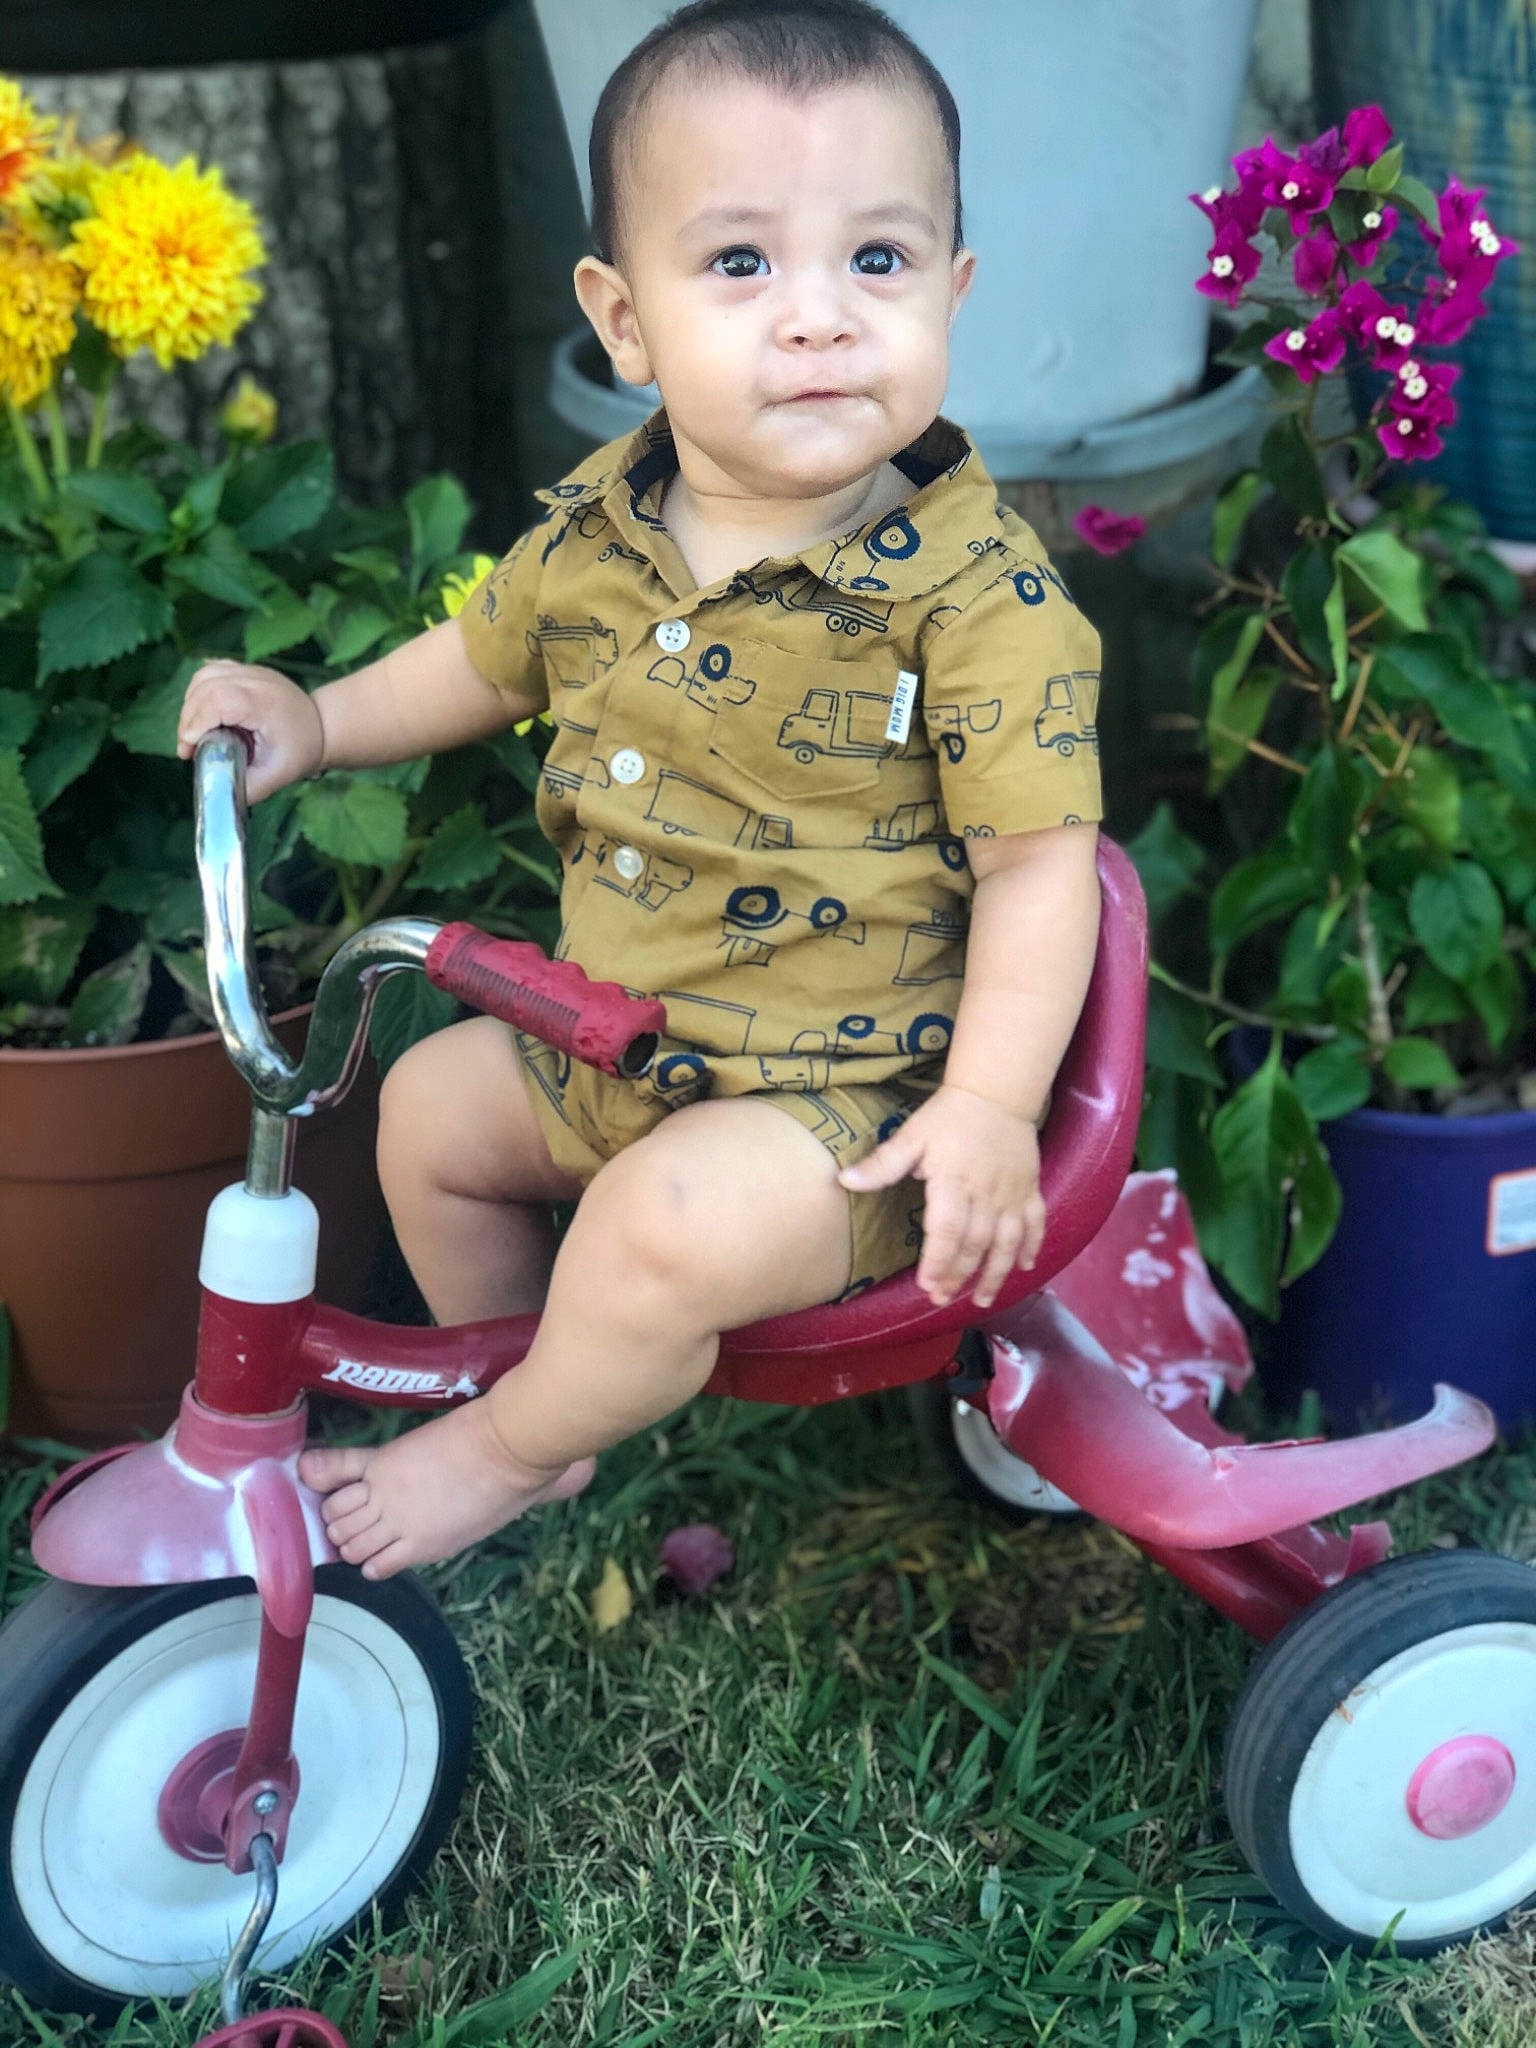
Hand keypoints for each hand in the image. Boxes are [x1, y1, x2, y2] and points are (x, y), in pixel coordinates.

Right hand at [176, 657, 324, 801]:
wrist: (322, 727)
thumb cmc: (300, 750)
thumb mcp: (277, 776)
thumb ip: (247, 787)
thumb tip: (217, 795)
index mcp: (263, 703)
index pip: (217, 701)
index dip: (195, 724)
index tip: (189, 751)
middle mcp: (256, 680)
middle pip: (205, 688)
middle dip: (189, 719)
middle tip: (189, 748)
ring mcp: (250, 671)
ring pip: (204, 676)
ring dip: (190, 704)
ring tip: (195, 732)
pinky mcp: (245, 670)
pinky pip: (211, 671)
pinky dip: (199, 690)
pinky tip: (203, 713)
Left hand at [838, 1083, 1044, 1308]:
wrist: (995, 1093)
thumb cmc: (947, 1116)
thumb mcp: (911, 1137)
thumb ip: (881, 1164)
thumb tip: (844, 1180)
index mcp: (953, 1183)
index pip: (946, 1231)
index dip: (937, 1261)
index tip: (926, 1285)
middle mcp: (985, 1194)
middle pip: (974, 1245)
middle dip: (958, 1276)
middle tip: (942, 1299)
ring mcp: (1011, 1194)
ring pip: (1006, 1243)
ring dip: (995, 1274)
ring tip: (982, 1300)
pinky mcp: (1030, 1189)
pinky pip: (1035, 1223)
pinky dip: (1032, 1247)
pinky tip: (1023, 1268)